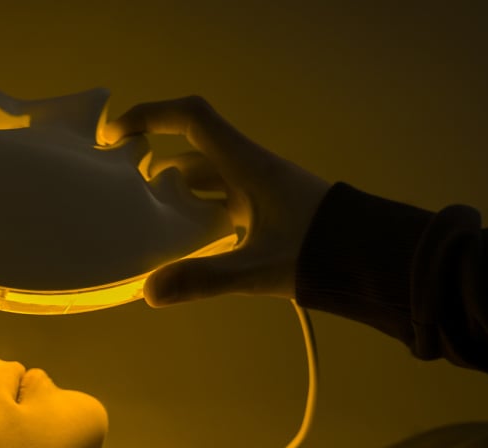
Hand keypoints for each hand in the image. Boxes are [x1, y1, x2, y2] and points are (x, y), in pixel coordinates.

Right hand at [100, 96, 330, 303]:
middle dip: (154, 165)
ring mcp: (260, 190)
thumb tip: (150, 292)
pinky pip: (221, 202)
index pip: (192, 119)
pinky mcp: (267, 212)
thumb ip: (204, 279)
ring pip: (206, 180)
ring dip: (176, 193)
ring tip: (146, 220)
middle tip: (123, 189)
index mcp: (247, 164)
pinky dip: (197, 214)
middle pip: (192, 153)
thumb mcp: (258, 268)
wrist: (371, 259)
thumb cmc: (320, 251)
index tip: (116, 135)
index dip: (150, 115)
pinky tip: (184, 244)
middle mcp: (250, 170)